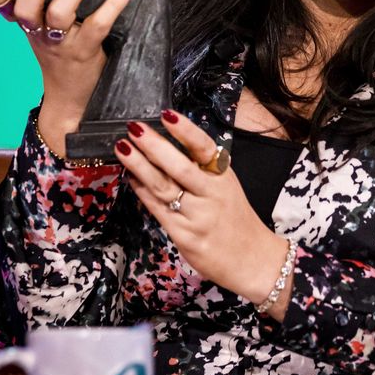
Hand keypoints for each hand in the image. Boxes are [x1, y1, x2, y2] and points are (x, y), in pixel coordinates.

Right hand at [0, 0, 132, 153]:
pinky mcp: (85, 53)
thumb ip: (49, 4)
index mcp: (29, 25)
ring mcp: (61, 44)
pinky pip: (97, 26)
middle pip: (26, 6)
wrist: (72, 102)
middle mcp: (40, 33)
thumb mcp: (48, 33)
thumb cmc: (65, 58)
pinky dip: (113, 4)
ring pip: (58, 13)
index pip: (10, 0)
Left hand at [114, 110, 292, 315]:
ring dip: (139, 166)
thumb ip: (202, 169)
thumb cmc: (235, 220)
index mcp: (224, 177)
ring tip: (122, 148)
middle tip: (133, 128)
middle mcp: (212, 194)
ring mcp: (197, 217)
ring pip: (163, 187)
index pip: (204, 148)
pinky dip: (142, 191)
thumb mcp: (227, 187)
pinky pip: (157, 209)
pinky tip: (130, 177)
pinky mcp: (184, 236)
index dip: (185, 130)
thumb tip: (165, 146)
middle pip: (179, 167)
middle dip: (154, 146)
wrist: (253, 260)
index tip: (166, 114)